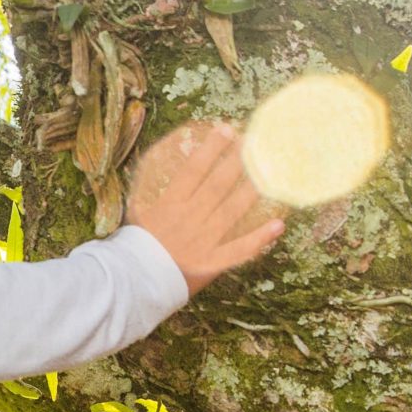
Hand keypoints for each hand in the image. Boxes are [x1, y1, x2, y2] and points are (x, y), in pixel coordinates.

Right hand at [123, 120, 282, 295]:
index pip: (194, 170)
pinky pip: (239, 250)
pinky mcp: (212, 262)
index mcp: (169, 205)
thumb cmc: (134, 245)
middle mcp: (189, 219)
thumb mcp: (137, 211)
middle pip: (217, 185)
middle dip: (236, 162)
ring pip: (232, 212)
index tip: (227, 129)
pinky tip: (278, 224)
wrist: (132, 283)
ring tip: (271, 172)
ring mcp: (203, 241)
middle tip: (253, 143)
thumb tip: (161, 162)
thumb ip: (150, 190)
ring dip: (252, 191)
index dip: (211, 148)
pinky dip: (259, 238)